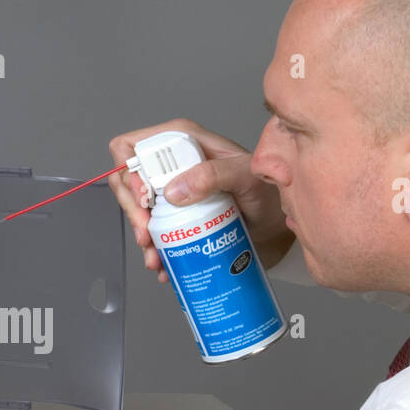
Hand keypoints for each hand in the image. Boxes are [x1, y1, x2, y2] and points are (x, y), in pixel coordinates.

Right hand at [107, 118, 294, 281]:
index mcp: (183, 143)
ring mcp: (174, 195)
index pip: (133, 147)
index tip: (144, 200)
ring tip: (155, 258)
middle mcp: (173, 167)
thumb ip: (212, 175)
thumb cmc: (269, 191)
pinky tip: (164, 266)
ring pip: (138, 213)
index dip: (129, 172)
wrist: (280, 225)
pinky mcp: (178, 220)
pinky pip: (154, 235)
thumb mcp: (245, 176)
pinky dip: (155, 253)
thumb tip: (172, 192)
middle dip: (132, 212)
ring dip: (142, 237)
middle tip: (147, 234)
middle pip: (128, 183)